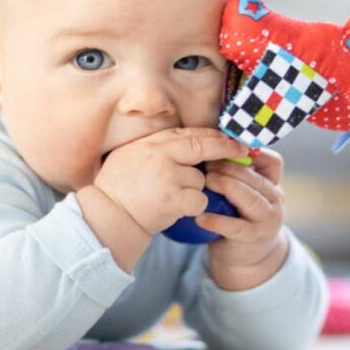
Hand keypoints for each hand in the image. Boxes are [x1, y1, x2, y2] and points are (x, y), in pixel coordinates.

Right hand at [89, 128, 248, 235]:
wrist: (107, 216)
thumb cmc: (116, 188)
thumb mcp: (130, 155)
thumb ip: (156, 147)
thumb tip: (185, 143)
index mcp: (151, 143)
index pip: (189, 133)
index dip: (213, 135)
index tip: (229, 137)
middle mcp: (161, 154)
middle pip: (203, 147)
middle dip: (225, 149)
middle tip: (241, 151)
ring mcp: (168, 176)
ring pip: (200, 179)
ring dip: (193, 189)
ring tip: (171, 197)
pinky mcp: (173, 199)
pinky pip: (199, 200)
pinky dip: (193, 207)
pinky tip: (177, 210)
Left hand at [197, 149, 288, 290]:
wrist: (247, 255)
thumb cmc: (240, 216)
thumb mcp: (244, 192)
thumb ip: (236, 174)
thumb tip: (209, 148)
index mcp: (273, 184)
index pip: (273, 162)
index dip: (251, 153)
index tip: (225, 146)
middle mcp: (275, 200)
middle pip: (256, 178)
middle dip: (230, 168)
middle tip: (207, 162)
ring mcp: (267, 220)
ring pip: (250, 199)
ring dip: (227, 187)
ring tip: (206, 181)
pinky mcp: (253, 238)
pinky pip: (236, 227)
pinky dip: (217, 220)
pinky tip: (201, 216)